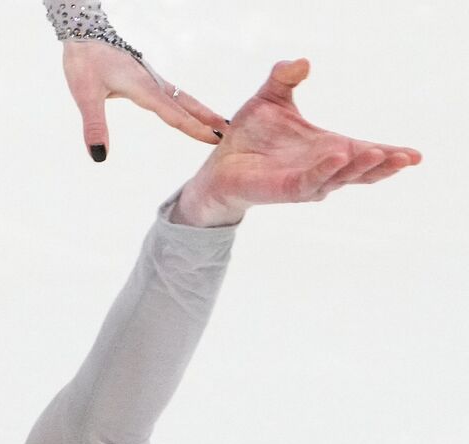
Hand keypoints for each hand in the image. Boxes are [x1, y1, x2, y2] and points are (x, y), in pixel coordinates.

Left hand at [63, 40, 225, 161]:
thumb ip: (94, 126)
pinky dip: (184, 103)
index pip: (173, 114)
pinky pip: (171, 93)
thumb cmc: (83, 63)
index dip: (193, 128)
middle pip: (185, 103)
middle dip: (206, 118)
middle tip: (228, 132)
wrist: (83, 35)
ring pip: (180, 97)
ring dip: (199, 110)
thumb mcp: (85, 95)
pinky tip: (185, 108)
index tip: (214, 140)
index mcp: (142, 88)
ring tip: (218, 122)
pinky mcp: (143, 76)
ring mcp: (149, 78)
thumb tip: (99, 156)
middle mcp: (151, 83)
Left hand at [175, 59, 421, 226]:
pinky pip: (310, 181)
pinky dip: (325, 170)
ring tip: (381, 154)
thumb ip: (285, 78)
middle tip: (407, 157)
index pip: (364, 152)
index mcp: (327, 149)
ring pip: (340, 178)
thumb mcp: (270, 98)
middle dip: (384, 164)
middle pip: (361, 171)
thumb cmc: (250, 135)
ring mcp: (306, 182)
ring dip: (360, 167)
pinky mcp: (285, 189)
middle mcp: (322, 168)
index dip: (390, 154)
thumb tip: (302, 62)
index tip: (415, 155)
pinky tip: (338, 156)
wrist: (219, 163)